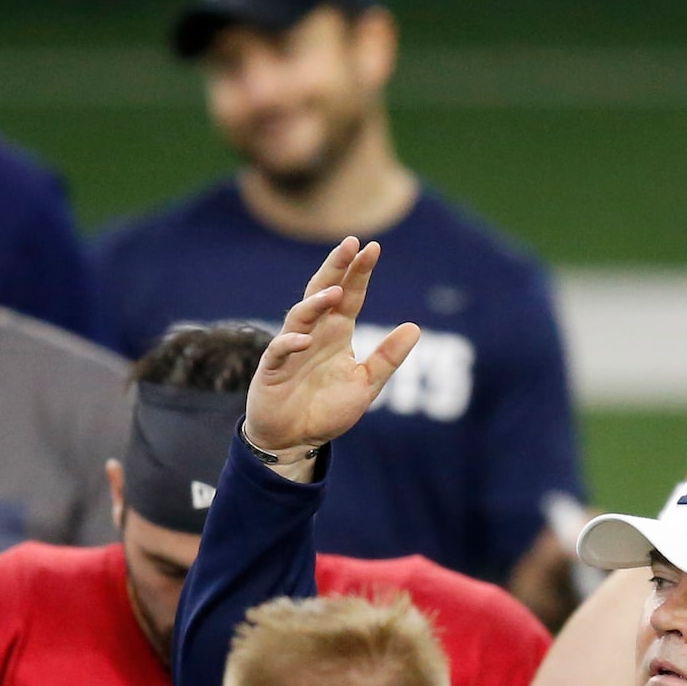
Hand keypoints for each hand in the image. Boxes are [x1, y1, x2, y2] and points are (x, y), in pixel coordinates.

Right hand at [244, 238, 420, 462]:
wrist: (294, 441)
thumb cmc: (327, 410)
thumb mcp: (366, 384)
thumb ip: (388, 358)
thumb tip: (414, 327)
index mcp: (337, 333)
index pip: (349, 295)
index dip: (359, 272)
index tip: (372, 248)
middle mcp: (314, 333)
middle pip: (323, 291)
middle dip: (336, 268)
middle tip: (350, 244)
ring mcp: (291, 349)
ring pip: (300, 316)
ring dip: (315, 303)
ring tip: (333, 292)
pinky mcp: (272, 370)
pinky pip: (280, 351)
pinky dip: (290, 344)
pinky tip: (304, 341)